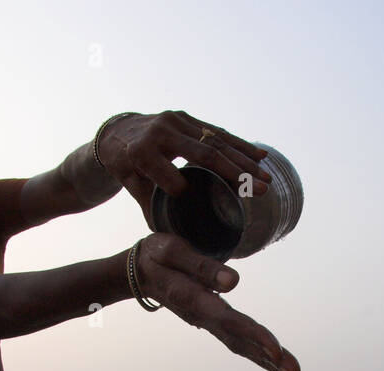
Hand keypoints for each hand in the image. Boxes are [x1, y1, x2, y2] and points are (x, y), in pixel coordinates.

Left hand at [98, 111, 272, 226]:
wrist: (118, 132)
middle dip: (235, 174)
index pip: (168, 176)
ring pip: (216, 142)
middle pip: (203, 155)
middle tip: (260, 191)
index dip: (181, 191)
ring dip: (244, 161)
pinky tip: (261, 156)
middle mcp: (161, 133)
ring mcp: (176, 121)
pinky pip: (217, 132)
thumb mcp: (131, 188)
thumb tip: (172, 238)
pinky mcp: (187, 118)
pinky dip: (240, 145)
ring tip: (266, 178)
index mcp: (142, 153)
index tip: (199, 208)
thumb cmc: (126, 166)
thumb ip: (150, 208)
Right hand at [134, 233, 299, 370]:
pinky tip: (275, 362)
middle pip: (239, 341)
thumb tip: (234, 282)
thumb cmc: (157, 256)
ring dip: (266, 362)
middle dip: (267, 359)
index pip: (227, 319)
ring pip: (240, 345)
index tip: (275, 349)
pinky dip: (258, 353)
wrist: (137, 272)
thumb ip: (202, 266)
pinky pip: (237, 340)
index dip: (253, 334)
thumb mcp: (173, 251)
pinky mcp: (212, 321)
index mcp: (192, 299)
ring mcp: (207, 322)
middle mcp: (202, 317)